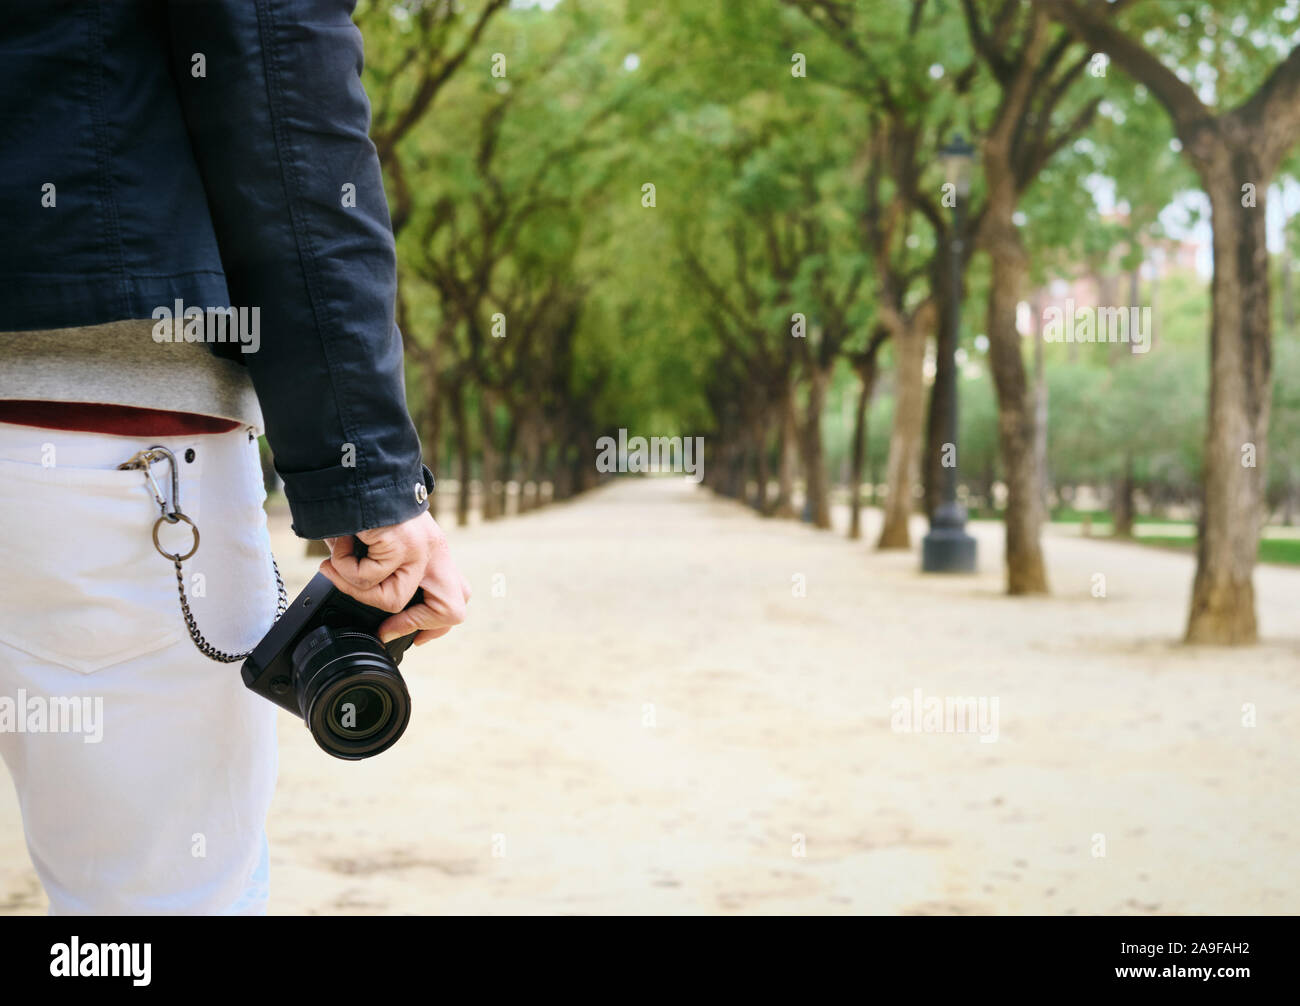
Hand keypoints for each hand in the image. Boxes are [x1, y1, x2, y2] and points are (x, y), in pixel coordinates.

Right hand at [317, 511, 469, 643]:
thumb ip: (386, 571)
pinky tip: (337, 547)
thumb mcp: (382, 544)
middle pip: (453, 610)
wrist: (353, 469)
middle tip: (385, 627)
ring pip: (393, 600)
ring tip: (336, 565)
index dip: (434, 625)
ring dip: (355, 588)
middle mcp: (434, 551)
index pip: (457, 599)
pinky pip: (367, 577)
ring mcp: (420, 548)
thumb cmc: (358, 506)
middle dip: (414, 624)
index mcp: (434, 552)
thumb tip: (369, 612)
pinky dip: (342, 567)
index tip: (406, 634)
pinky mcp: (400, 542)